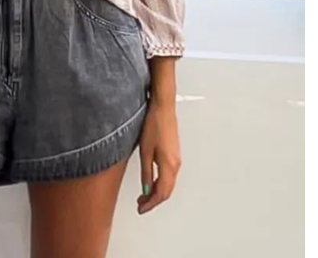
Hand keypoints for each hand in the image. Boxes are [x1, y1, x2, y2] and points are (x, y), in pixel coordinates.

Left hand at [137, 100, 180, 214]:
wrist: (163, 108)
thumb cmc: (154, 124)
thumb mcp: (145, 150)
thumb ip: (146, 171)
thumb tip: (145, 189)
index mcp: (169, 165)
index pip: (161, 193)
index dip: (151, 204)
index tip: (141, 208)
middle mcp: (176, 164)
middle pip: (166, 191)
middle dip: (154, 200)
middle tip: (141, 204)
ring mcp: (177, 159)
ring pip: (168, 184)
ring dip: (157, 192)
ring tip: (143, 195)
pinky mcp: (174, 154)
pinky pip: (169, 175)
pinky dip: (160, 183)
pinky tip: (151, 182)